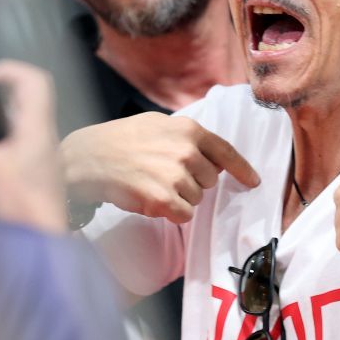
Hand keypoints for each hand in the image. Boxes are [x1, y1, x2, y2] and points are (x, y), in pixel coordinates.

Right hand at [0, 60, 65, 233]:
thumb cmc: (17, 207)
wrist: (40, 244)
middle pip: (25, 96)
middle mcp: (45, 135)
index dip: (5, 70)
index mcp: (39, 127)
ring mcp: (42, 153)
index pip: (34, 79)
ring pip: (19, 118)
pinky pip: (16, 139)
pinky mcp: (34, 169)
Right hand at [60, 113, 259, 222]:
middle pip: (210, 180)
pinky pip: (184, 215)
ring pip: (196, 198)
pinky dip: (171, 212)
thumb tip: (209, 154)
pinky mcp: (163, 199)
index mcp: (189, 130)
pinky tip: (150, 199)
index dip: (242, 169)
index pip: (226, 152)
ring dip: (179, 197)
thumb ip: (185, 137)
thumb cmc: (119, 140)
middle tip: (164, 174)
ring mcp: (176, 175)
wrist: (85, 158)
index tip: (253, 181)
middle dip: (193, 182)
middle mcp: (186, 151)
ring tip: (151, 183)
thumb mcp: (157, 124)